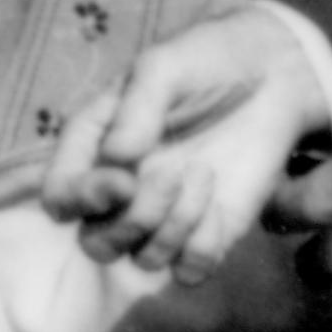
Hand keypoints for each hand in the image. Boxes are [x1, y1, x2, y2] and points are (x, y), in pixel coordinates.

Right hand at [41, 6, 329, 284]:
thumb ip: (137, 108)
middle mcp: (123, 189)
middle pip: (96, 242)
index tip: (122, 180)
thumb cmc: (204, 61)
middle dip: (129, 221)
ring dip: (172, 227)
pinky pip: (190, 270)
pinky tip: (220, 204)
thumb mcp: (164, 67)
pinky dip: (203, 248)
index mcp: (95, 147)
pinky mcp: (208, 232)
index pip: (60, 196)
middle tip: (169, 175)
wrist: (271, 74)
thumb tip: (116, 157)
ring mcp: (165, 214)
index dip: (79, 200)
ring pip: (143, 259)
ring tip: (203, 171)